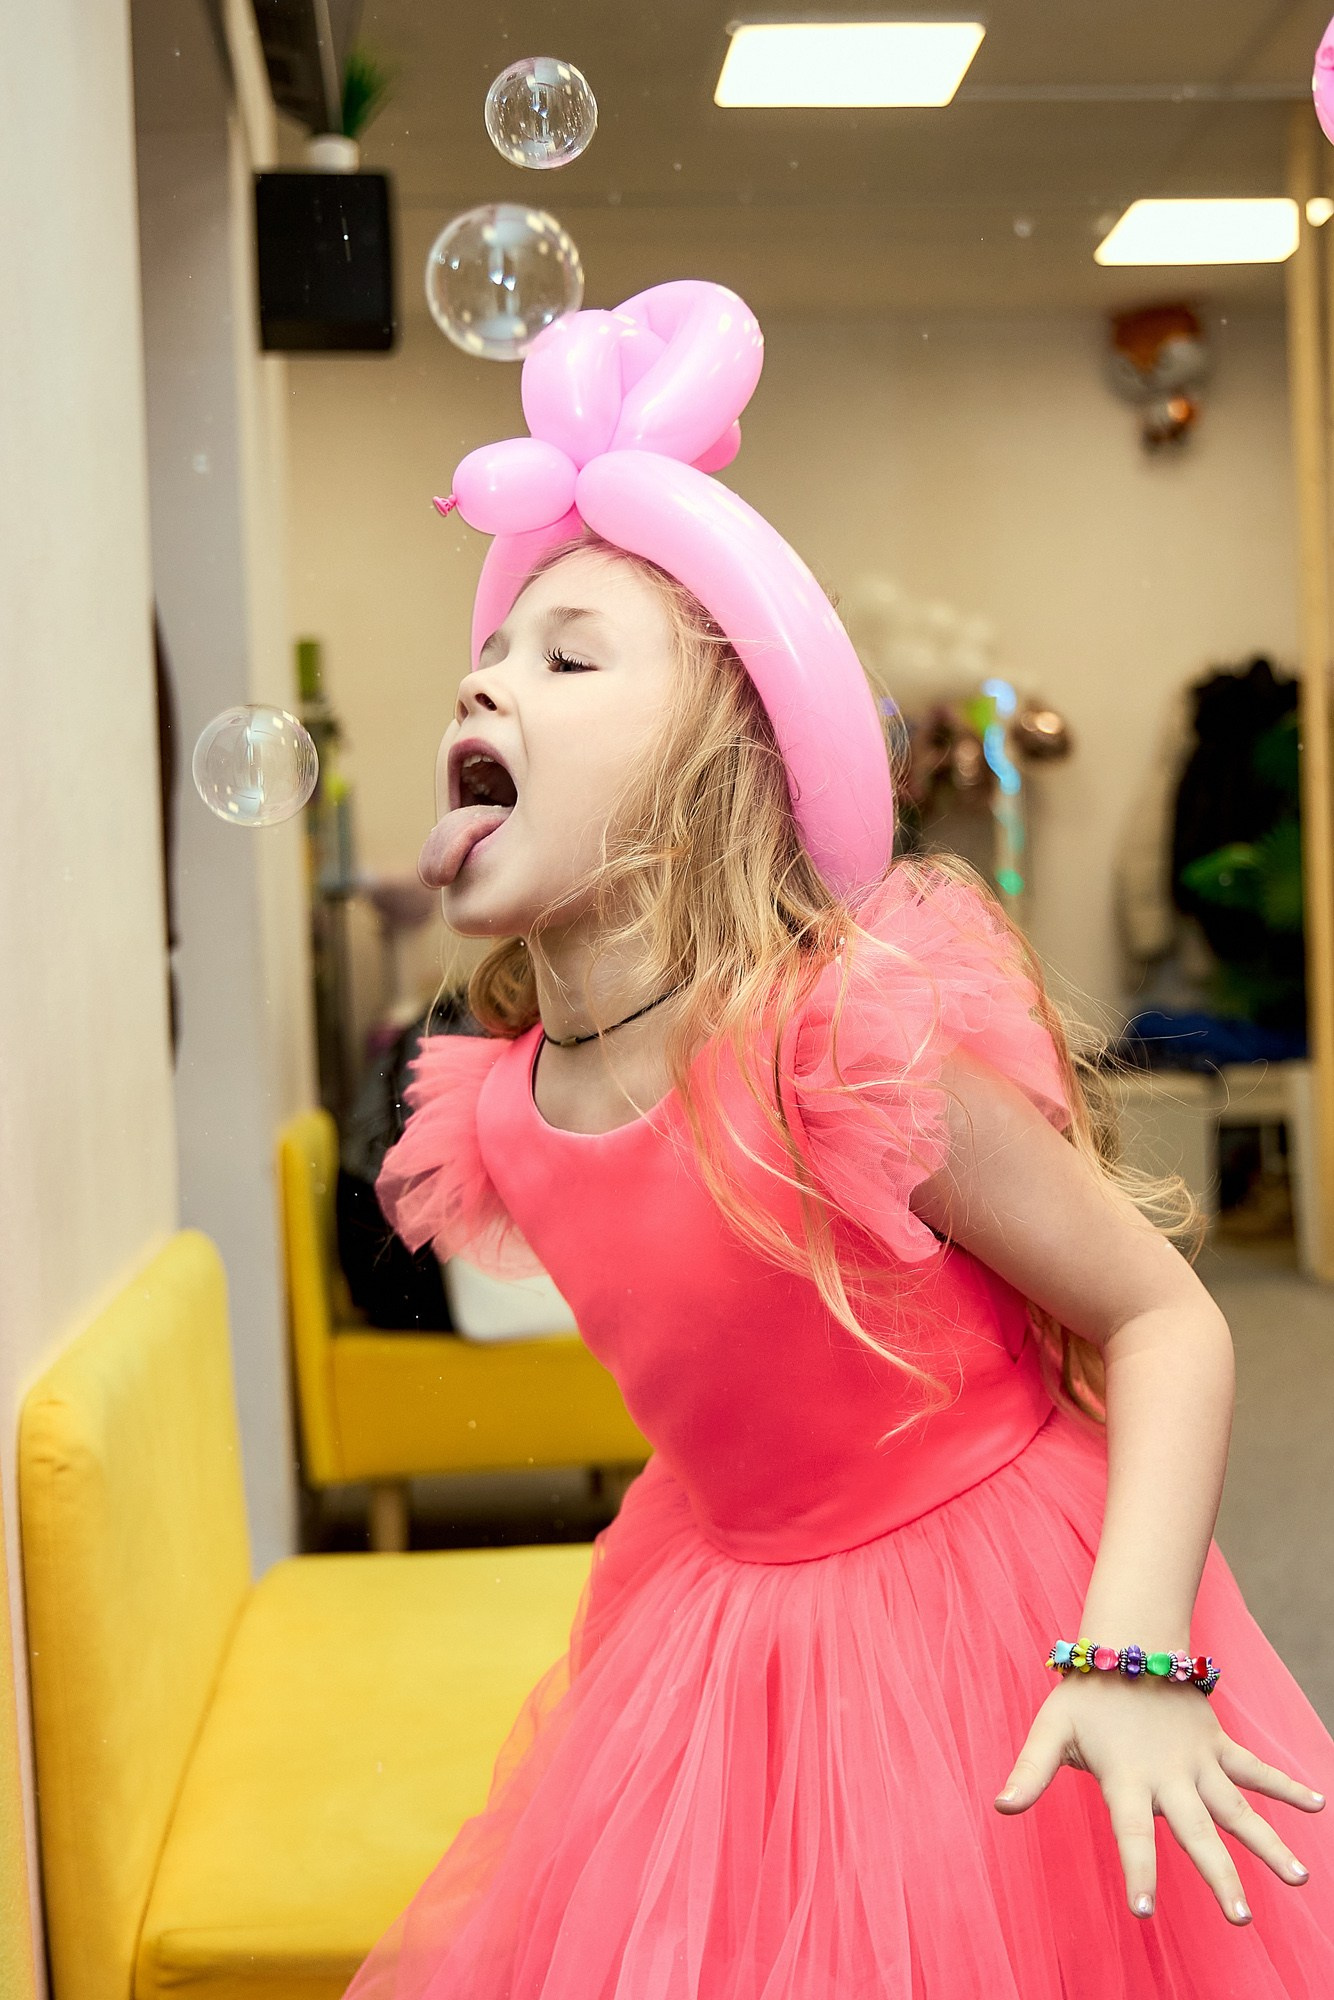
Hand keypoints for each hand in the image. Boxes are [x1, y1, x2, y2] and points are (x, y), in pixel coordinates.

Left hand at [994, 1672, 1325, 1922]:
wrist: (1127, 1641)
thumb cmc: (1086, 1695)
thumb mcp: (1050, 1729)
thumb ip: (1030, 1771)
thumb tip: (999, 1808)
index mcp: (1126, 1778)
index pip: (1131, 1832)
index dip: (1136, 1868)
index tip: (1144, 1909)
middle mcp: (1168, 1775)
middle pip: (1196, 1831)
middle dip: (1218, 1875)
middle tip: (1240, 1918)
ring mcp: (1198, 1760)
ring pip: (1237, 1807)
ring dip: (1267, 1842)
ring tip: (1298, 1878)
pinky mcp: (1217, 1744)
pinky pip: (1255, 1769)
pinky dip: (1286, 1785)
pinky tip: (1317, 1804)